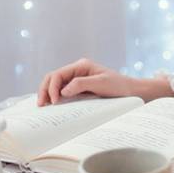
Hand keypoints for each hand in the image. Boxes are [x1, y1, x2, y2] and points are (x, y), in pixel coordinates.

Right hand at [37, 58, 170, 105]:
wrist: (131, 92)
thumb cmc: (119, 86)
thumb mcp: (102, 83)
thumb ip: (82, 84)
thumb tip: (63, 91)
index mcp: (81, 66)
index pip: (59, 74)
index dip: (52, 87)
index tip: (54, 101)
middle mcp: (77, 71)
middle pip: (53, 78)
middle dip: (45, 90)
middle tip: (41, 105)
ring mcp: (77, 80)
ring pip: (55, 85)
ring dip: (48, 94)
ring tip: (43, 107)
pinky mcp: (79, 89)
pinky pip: (62, 92)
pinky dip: (55, 98)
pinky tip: (52, 106)